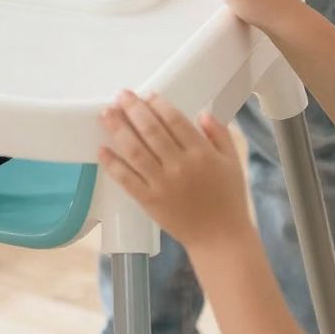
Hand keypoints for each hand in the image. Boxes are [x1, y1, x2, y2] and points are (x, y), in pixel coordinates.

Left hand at [99, 92, 249, 250]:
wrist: (219, 238)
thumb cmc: (229, 199)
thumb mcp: (232, 162)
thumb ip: (219, 134)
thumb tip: (203, 113)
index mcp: (202, 154)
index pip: (175, 121)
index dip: (159, 105)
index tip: (148, 95)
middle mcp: (180, 166)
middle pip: (151, 131)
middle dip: (133, 110)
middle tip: (121, 95)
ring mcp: (162, 184)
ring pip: (135, 151)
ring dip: (118, 130)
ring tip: (107, 114)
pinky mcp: (149, 201)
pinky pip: (127, 179)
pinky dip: (112, 163)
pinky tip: (102, 149)